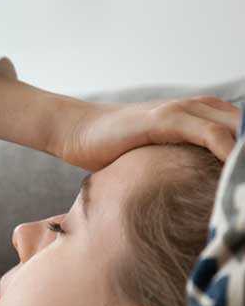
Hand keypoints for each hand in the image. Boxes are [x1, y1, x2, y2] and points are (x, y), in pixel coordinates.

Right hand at [54, 96, 241, 171]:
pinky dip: (230, 153)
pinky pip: (213, 134)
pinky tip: (236, 173)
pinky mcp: (166, 119)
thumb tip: (202, 197)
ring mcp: (185, 110)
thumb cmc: (112, 148)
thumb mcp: (157, 158)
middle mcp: (201, 108)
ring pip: (239, 129)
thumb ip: (184, 165)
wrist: (76, 131)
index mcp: (204, 115)